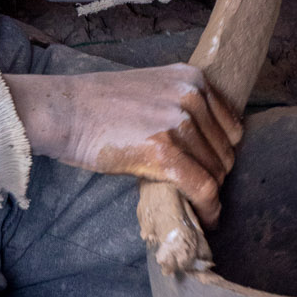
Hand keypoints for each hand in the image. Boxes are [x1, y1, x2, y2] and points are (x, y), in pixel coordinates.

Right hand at [5, 65, 242, 226]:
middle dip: (213, 174)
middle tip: (196, 192)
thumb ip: (181, 106)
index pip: (231, 126)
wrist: (65, 110)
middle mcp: (191, 95)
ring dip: (207, 194)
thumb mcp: (152, 88)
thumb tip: (204, 144)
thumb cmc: (99, 104)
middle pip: (225, 151)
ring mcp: (178, 122)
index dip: (222, 153)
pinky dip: (207, 208)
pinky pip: (202, 187)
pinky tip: (204, 219)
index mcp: (192, 78)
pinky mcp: (163, 150)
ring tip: (196, 207)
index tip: (210, 170)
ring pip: (215, 171)